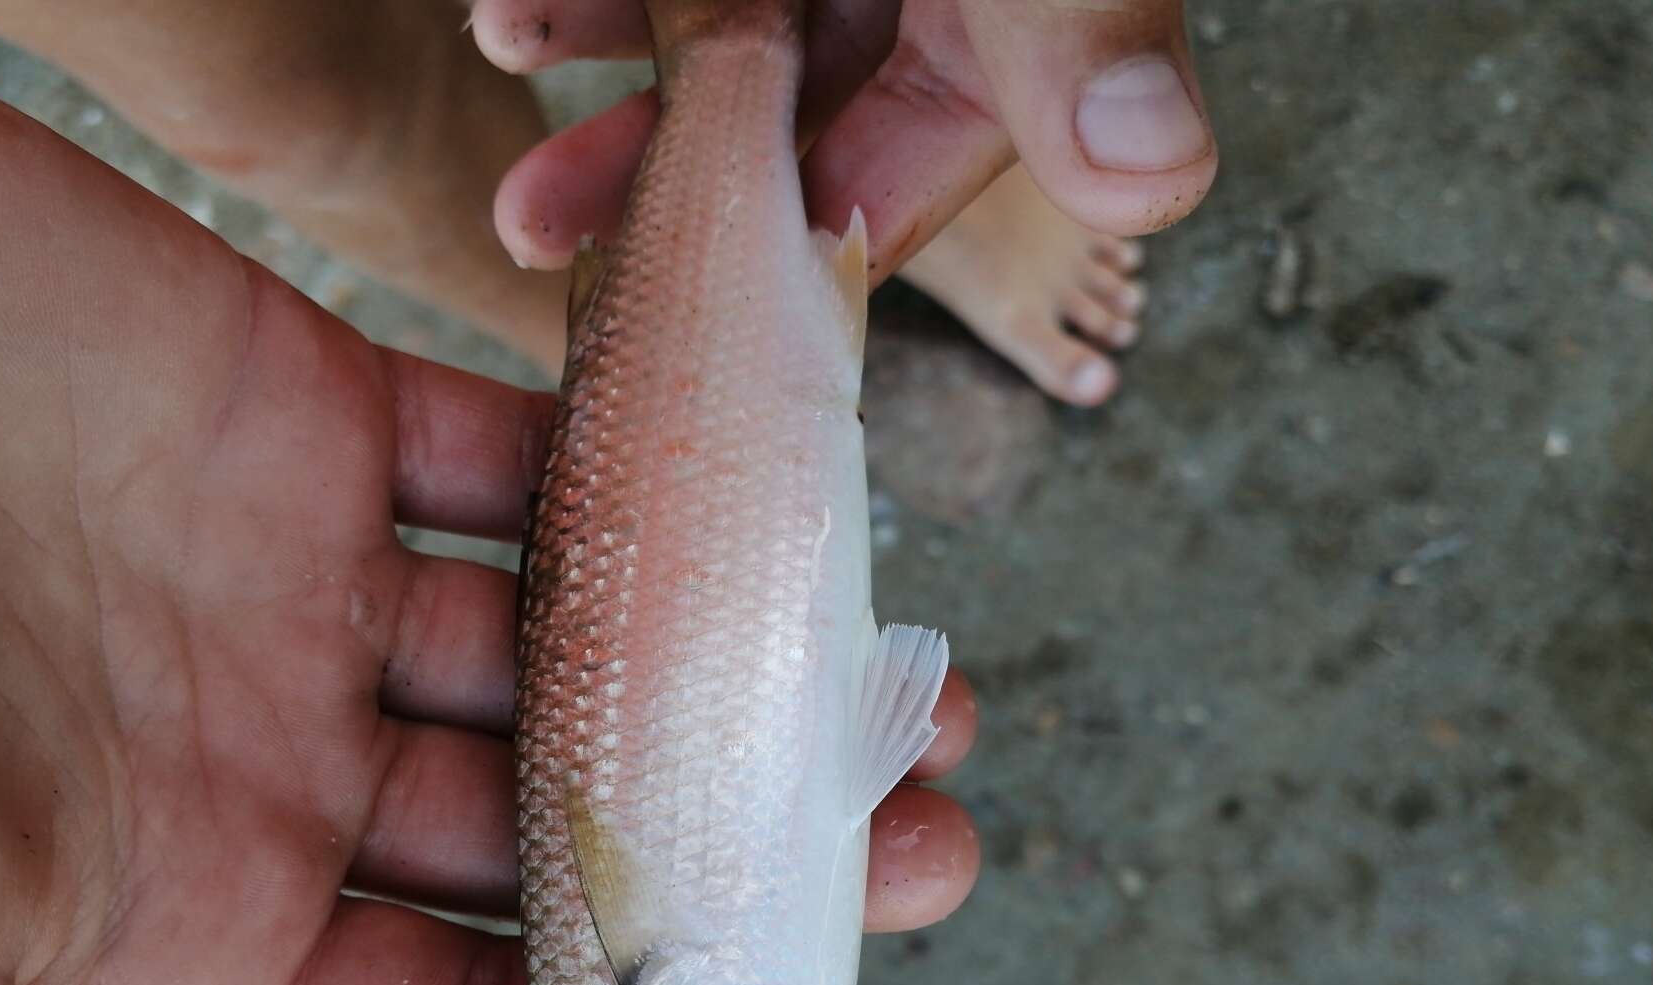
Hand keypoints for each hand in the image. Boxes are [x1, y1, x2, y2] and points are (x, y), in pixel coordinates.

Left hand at [472, 0, 1217, 283]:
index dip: (797, 237)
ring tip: (497, 28)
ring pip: (704, 0)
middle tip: (534, 230)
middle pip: (773, 102)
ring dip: (597, 26)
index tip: (699, 289)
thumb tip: (1156, 184)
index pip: (899, 168)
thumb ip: (1086, 20)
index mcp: (1000, 34)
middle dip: (653, 158)